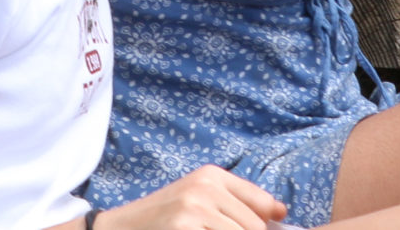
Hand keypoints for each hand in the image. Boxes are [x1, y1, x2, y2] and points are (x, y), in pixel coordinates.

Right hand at [100, 167, 286, 229]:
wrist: (118, 229)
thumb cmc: (162, 219)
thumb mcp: (198, 199)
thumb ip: (238, 202)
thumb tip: (281, 214)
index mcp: (211, 175)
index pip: (262, 204)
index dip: (267, 226)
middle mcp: (204, 187)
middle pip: (255, 228)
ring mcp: (194, 210)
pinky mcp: (183, 229)